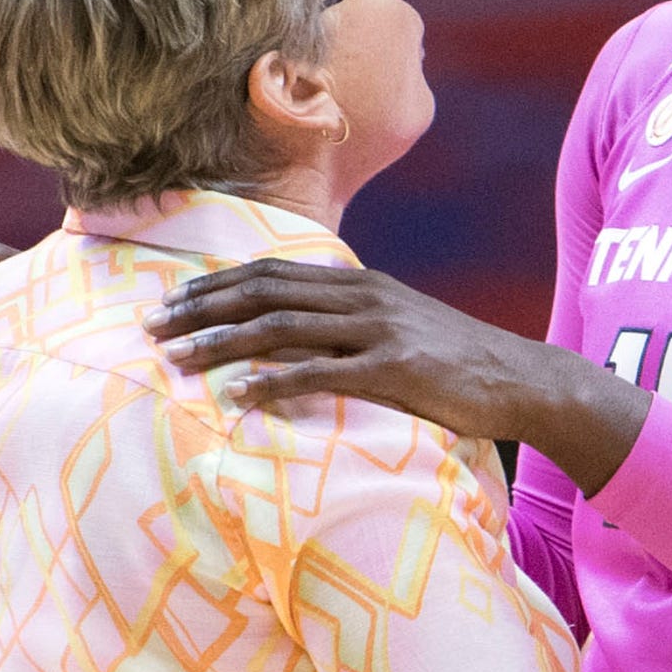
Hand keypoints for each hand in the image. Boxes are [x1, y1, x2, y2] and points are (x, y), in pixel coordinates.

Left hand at [146, 258, 652, 490]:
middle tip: (150, 326)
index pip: (271, 272)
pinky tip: (238, 398)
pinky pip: (321, 373)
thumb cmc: (454, 363)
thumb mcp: (397, 327)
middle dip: (201, 308)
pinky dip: (273, 383)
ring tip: (175, 360)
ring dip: (221, 342)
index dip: (215, 284)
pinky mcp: (396, 369)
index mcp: (358, 284)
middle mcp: (362, 297)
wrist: (521, 380)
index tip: (168, 300)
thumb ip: (347, 324)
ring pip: (281, 327)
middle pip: (264, 292)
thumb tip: (293, 334)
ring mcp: (379, 330)